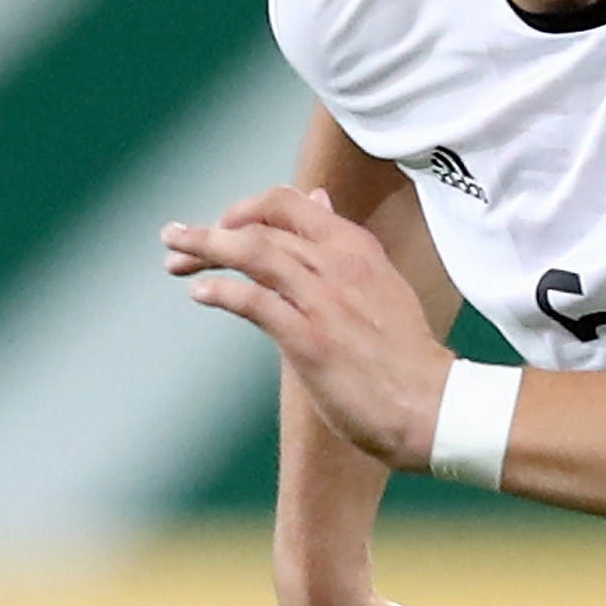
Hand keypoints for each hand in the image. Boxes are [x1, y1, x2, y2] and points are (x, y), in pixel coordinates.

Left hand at [165, 185, 457, 471]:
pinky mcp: (310, 339)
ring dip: (205, 248)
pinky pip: (254, 301)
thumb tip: (317, 199)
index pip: (289, 203)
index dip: (247, 208)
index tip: (224, 224)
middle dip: (212, 231)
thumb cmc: (404, 355)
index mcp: (355, 247)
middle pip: (261, 226)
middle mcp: (338, 263)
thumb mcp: (378, 282)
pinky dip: (221, 291)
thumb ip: (341, 245)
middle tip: (175, 240)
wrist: (433, 406)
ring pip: (253, 252)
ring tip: (173, 256)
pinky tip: (200, 293)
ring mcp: (324, 300)